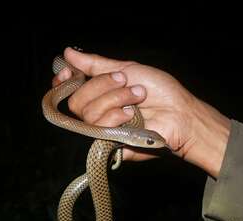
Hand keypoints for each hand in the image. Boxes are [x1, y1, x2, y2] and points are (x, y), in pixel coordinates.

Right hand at [52, 47, 230, 177]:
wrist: (179, 113)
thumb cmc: (159, 91)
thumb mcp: (127, 69)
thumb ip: (96, 64)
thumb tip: (69, 52)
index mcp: (98, 93)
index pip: (67, 91)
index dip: (63, 82)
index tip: (68, 72)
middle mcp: (96, 111)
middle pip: (76, 101)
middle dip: (102, 87)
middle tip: (125, 81)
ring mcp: (102, 130)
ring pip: (87, 114)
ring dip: (115, 99)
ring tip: (137, 99)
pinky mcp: (109, 145)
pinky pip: (97, 130)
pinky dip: (115, 117)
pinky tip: (132, 116)